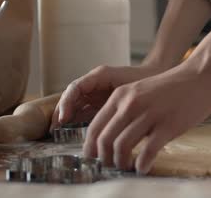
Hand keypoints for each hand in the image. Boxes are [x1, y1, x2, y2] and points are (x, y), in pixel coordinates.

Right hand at [50, 65, 164, 130]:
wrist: (157, 76)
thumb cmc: (144, 78)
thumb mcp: (129, 87)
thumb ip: (115, 96)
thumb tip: (105, 113)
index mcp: (98, 76)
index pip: (75, 88)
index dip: (67, 103)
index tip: (63, 118)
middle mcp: (93, 84)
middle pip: (71, 97)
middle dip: (61, 111)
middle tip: (54, 128)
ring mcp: (95, 94)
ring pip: (75, 106)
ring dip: (66, 119)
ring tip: (58, 133)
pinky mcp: (99, 104)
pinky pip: (84, 113)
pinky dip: (77, 122)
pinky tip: (75, 134)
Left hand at [82, 61, 210, 173]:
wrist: (200, 75)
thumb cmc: (172, 87)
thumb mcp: (140, 92)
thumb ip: (126, 111)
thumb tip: (113, 139)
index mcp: (120, 95)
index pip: (95, 126)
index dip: (91, 147)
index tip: (95, 158)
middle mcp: (131, 103)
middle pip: (105, 139)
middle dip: (105, 159)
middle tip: (111, 166)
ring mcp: (149, 114)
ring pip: (122, 146)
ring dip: (121, 163)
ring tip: (128, 167)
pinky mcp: (168, 125)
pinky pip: (148, 151)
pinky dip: (142, 164)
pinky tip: (143, 168)